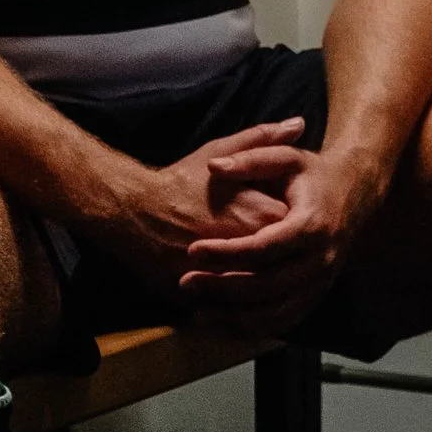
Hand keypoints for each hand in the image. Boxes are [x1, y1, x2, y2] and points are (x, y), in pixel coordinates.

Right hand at [88, 118, 306, 288]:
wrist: (131, 213)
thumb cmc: (179, 182)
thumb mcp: (222, 151)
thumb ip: (264, 139)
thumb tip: (300, 123)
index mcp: (262, 216)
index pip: (298, 230)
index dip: (292, 226)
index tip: (282, 221)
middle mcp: (251, 250)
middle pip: (283, 262)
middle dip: (279, 257)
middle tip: (267, 248)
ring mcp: (229, 277)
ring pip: (261, 290)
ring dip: (259, 284)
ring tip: (246, 270)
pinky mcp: (207, 297)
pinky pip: (234, 308)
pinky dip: (236, 304)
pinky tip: (233, 294)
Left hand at [176, 143, 390, 333]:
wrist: (354, 194)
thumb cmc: (313, 175)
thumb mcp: (286, 159)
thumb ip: (251, 159)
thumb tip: (214, 166)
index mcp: (311, 225)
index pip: (264, 248)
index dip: (227, 252)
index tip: (194, 250)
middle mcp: (320, 259)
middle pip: (267, 285)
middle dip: (223, 287)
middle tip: (186, 283)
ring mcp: (321, 282)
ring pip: (275, 312)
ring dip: (234, 318)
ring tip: (198, 314)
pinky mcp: (317, 296)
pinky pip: (284, 322)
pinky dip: (253, 329)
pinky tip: (224, 325)